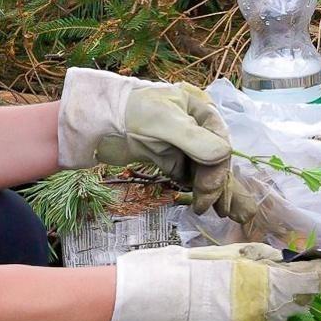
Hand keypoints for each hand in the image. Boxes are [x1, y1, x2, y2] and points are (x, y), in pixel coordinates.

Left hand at [57, 68, 257, 221]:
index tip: (210, 188)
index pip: (220, 140)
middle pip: (214, 158)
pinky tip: (202, 202)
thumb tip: (223, 156)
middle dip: (216, 182)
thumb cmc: (131, 112)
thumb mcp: (165, 121)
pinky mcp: (168, 158)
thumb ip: (194, 139)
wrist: (97, 121)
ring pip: (204, 169)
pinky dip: (196, 188)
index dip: (218, 166)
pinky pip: (189, 175)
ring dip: (210, 189)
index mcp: (199, 109)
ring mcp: (182, 144)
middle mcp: (195, 126)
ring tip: (216, 211)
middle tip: (214, 207)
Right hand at [105, 242, 320, 320]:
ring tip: (235, 291)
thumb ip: (257, 259)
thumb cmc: (177, 270)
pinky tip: (222, 309)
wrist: (142, 305)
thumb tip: (280, 263)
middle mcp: (263, 315)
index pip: (313, 279)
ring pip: (276, 320)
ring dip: (270, 306)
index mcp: (262, 284)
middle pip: (296, 301)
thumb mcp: (221, 254)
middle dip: (293, 288)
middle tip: (270, 273)